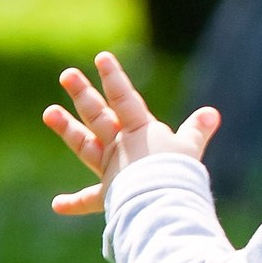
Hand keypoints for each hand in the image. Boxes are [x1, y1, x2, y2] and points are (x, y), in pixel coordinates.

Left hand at [41, 52, 220, 215]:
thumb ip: (197, 131)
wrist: (161, 201)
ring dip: (67, 129)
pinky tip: (57, 205)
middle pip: (98, 115)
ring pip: (84, 144)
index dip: (114, 77)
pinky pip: (89, 200)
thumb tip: (212, 113)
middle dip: (82, 93)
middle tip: (67, 74)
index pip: (125, 98)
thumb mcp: (190, 148)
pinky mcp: (109, 194)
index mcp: (140, 132)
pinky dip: (74, 203)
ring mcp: (110, 168)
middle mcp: (120, 146)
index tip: (101, 57)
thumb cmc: (178, 172)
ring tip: (48, 112)